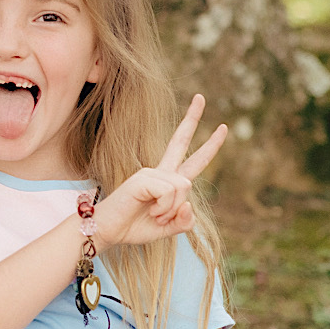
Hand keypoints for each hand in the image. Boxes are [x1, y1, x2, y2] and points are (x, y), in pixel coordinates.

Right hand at [94, 94, 226, 249]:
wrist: (107, 231)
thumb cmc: (133, 227)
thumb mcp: (168, 228)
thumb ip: (184, 220)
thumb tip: (188, 203)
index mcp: (167, 182)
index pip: (191, 159)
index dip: (209, 145)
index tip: (222, 127)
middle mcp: (159, 172)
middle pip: (180, 141)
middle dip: (192, 119)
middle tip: (201, 97)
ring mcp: (150, 173)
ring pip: (184, 186)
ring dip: (173, 210)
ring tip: (156, 217)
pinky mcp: (142, 179)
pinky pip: (170, 192)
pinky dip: (165, 208)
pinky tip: (151, 212)